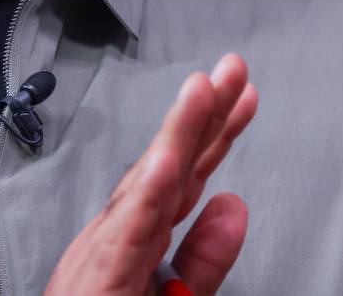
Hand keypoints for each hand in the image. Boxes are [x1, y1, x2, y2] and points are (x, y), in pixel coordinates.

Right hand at [45, 54, 257, 295]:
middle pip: (168, 168)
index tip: (243, 96)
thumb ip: (203, 260)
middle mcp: (118, 236)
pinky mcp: (98, 279)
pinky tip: (169, 159)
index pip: (183, 178)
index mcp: (138, 240)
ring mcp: (103, 254)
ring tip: (204, 90)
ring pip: (146, 186)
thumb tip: (234, 204)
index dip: (214, 133)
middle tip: (233, 67)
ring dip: (176, 135)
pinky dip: (147, 193)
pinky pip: (127, 232)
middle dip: (202, 115)